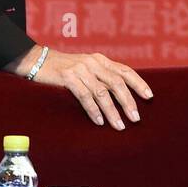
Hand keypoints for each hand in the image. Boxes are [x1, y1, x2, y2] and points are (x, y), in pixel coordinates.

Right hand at [9, 47, 151, 129]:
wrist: (38, 60)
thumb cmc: (64, 68)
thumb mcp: (86, 68)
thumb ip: (101, 76)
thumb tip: (120, 93)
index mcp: (101, 60)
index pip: (125, 71)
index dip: (139, 83)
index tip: (149, 96)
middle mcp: (94, 63)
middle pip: (117, 83)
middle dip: (128, 101)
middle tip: (136, 118)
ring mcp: (81, 70)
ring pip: (102, 92)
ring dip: (113, 111)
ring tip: (120, 125)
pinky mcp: (68, 78)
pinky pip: (85, 96)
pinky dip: (94, 110)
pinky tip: (100, 121)